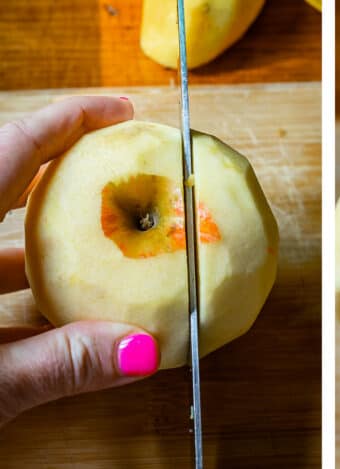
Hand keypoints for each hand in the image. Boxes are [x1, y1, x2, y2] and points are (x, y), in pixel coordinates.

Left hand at [0, 97, 159, 427]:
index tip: (118, 108)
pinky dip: (25, 279)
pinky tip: (62, 304)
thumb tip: (138, 351)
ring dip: (52, 229)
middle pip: (5, 175)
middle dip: (66, 162)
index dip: (68, 121)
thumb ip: (58, 365)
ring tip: (103, 237)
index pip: (9, 150)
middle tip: (118, 160)